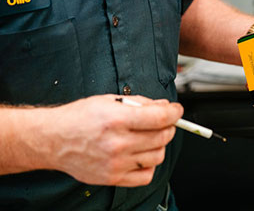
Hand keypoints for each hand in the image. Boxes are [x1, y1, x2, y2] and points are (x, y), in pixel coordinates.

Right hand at [41, 94, 181, 186]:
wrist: (52, 140)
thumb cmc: (78, 118)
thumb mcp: (108, 100)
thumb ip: (140, 103)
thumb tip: (165, 106)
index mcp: (116, 119)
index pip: (160, 118)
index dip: (174, 112)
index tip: (176, 110)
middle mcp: (117, 143)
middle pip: (162, 137)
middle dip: (169, 127)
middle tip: (163, 122)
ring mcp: (115, 163)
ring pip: (158, 156)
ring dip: (160, 145)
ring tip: (148, 138)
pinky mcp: (112, 178)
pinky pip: (146, 175)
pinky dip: (149, 165)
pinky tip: (141, 155)